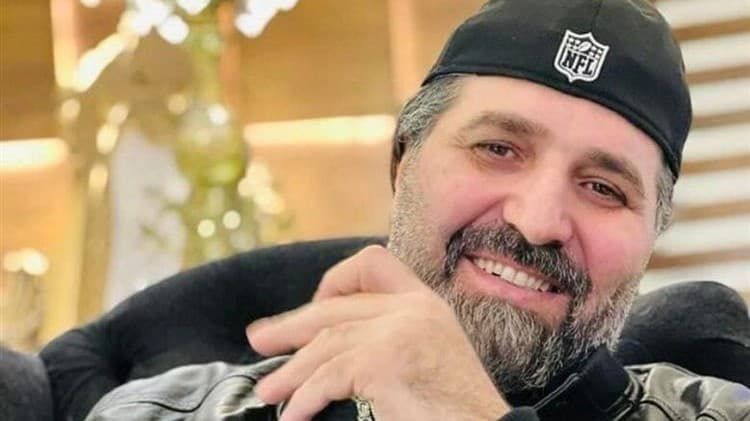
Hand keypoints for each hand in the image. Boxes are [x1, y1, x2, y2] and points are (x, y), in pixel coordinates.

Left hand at [246, 245, 510, 420]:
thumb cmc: (457, 407)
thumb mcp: (429, 356)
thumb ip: (392, 337)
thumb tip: (332, 348)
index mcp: (425, 304)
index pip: (373, 263)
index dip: (336, 280)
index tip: (316, 304)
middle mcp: (414, 309)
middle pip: (335, 307)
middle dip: (291, 325)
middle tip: (259, 340)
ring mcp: (400, 332)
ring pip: (326, 342)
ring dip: (291, 370)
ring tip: (269, 391)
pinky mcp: (385, 361)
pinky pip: (328, 376)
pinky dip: (305, 398)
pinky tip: (295, 415)